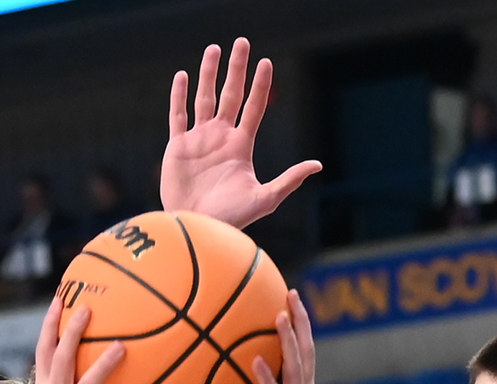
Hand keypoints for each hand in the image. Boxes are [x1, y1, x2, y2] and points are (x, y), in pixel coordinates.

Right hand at [160, 40, 320, 227]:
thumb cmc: (232, 219)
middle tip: (242, 42)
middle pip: (231, 95)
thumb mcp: (265, 198)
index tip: (267, 63)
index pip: (254, 108)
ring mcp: (199, 141)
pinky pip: (178, 116)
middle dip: (237, 69)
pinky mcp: (178, 148)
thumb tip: (318, 164)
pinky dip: (179, 96)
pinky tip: (183, 77)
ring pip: (204, 98)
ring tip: (213, 49)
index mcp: (241, 146)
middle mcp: (221, 138)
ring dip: (208, 74)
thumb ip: (289, 180)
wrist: (198, 228)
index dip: (260, 85)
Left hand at [247, 294, 317, 383]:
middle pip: (307, 350)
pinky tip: (254, 360)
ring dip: (288, 340)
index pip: (305, 352)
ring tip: (278, 316)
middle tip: (292, 294)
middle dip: (301, 321)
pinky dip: (266, 376)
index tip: (292, 300)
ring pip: (296, 366)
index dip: (301, 325)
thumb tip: (238, 377)